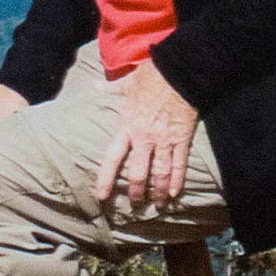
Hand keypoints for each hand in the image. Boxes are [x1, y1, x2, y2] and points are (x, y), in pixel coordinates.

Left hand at [95, 59, 197, 207]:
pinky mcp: (181, 138)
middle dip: (136, 191)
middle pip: (137, 172)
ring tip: (157, 204)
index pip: (112, 157)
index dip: (106, 178)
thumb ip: (110, 89)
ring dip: (157, 191)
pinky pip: (179, 164)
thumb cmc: (151, 76)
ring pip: (159, 173)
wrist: (178, 71)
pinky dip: (177, 180)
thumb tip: (93, 84)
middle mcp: (144, 137)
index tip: (101, 196)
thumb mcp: (127, 82)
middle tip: (135, 204)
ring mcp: (164, 140)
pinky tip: (174, 193)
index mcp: (127, 125)